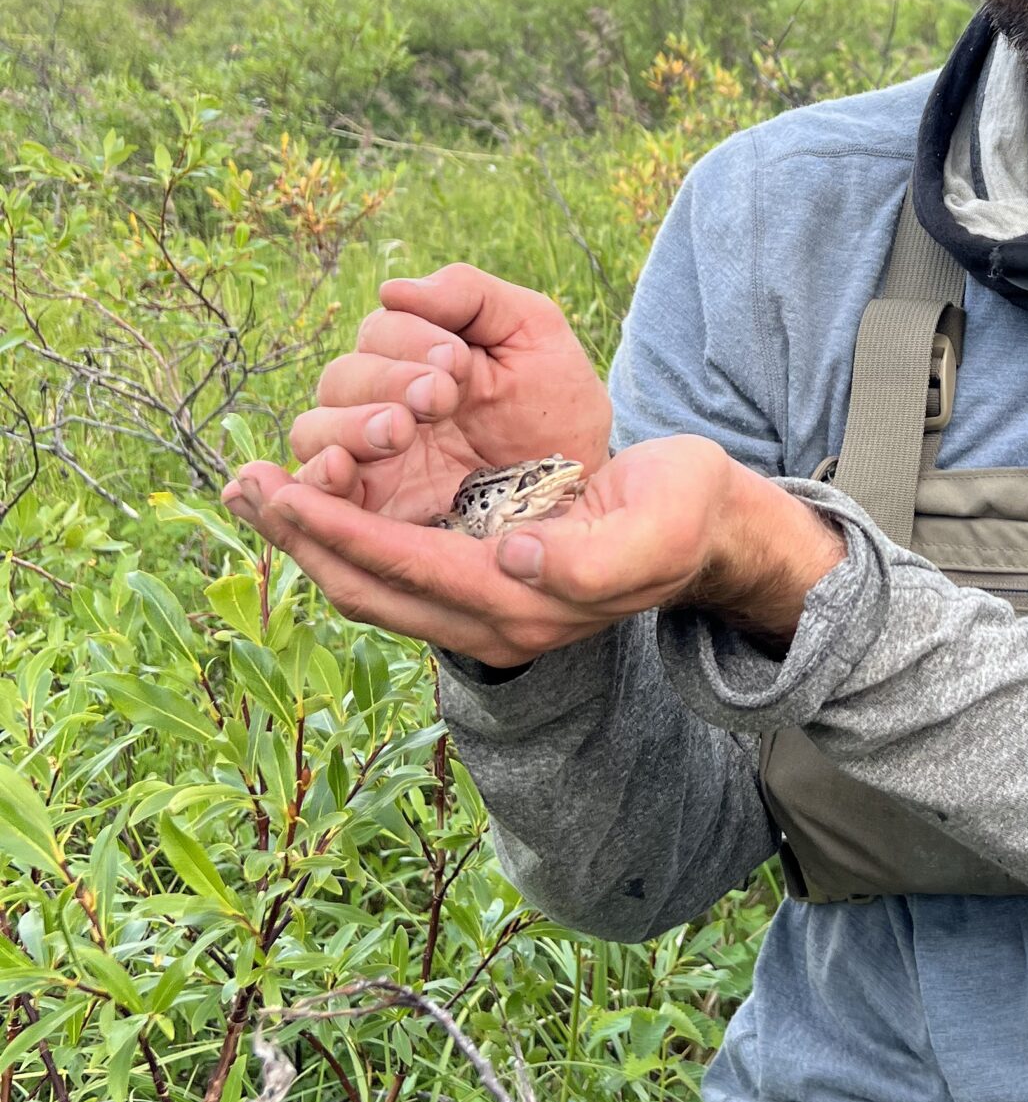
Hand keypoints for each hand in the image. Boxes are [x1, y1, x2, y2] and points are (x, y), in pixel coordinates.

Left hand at [221, 437, 846, 664]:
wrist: (712, 535)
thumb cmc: (688, 513)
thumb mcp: (663, 524)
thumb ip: (595, 559)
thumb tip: (515, 560)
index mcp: (529, 603)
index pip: (408, 567)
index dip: (341, 531)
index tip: (284, 491)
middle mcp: (495, 616)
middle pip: (368, 588)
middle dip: (301, 538)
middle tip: (241, 485)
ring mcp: (484, 606)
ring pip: (370, 586)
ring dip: (310, 541)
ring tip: (257, 492)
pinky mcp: (481, 583)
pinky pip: (391, 572)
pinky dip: (342, 539)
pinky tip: (316, 504)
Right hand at [233, 265, 613, 528]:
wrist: (581, 485)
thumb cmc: (557, 404)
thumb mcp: (531, 332)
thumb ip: (470, 296)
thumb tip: (392, 289)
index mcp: (414, 354)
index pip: (378, 331)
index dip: (409, 338)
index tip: (458, 361)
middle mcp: (380, 400)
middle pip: (340, 378)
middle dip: (387, 380)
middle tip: (441, 396)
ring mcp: (369, 456)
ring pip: (315, 430)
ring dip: (351, 425)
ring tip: (401, 430)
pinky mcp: (370, 509)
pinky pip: (315, 493)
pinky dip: (316, 476)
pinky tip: (343, 469)